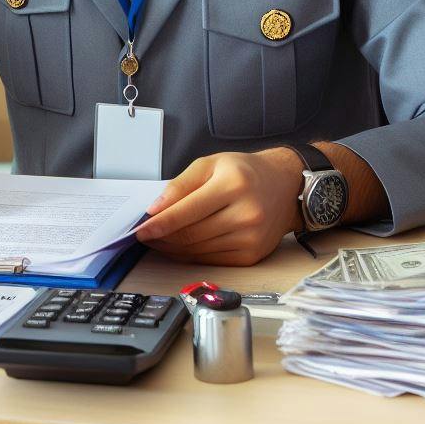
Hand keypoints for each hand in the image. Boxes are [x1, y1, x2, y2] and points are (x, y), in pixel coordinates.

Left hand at [134, 149, 303, 265]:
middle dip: (162, 238)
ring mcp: (251, 238)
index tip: (140, 230)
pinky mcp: (252, 255)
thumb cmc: (244, 171)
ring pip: (199, 250)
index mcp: (233, 185)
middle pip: (192, 234)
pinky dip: (191, 255)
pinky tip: (179, 247)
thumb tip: (156, 210)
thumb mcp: (210, 164)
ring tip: (158, 240)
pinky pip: (212, 260)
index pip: (187, 212)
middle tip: (145, 235)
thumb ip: (180, 185)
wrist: (284, 186)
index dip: (160, 224)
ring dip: (173, 248)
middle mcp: (246, 213)